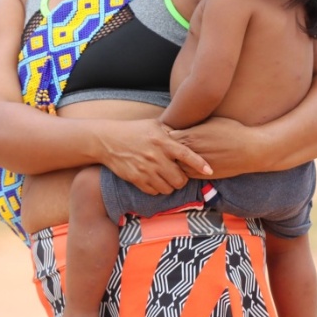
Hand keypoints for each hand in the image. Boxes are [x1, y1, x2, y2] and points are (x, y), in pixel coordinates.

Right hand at [97, 117, 211, 194]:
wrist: (107, 140)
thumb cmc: (133, 130)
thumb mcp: (154, 125)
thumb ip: (172, 131)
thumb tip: (191, 135)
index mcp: (162, 142)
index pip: (186, 155)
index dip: (199, 164)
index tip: (209, 171)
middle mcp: (155, 157)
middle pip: (179, 179)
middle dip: (181, 179)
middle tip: (178, 174)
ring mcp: (145, 170)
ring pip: (168, 188)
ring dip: (170, 185)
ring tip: (166, 177)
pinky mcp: (136, 179)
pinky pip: (154, 192)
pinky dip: (157, 188)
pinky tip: (154, 179)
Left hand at [169, 116, 267, 179]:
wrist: (250, 150)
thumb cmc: (232, 131)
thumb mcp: (211, 121)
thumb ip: (193, 124)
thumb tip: (181, 123)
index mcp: (190, 135)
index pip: (166, 136)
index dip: (164, 135)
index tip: (165, 134)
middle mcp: (190, 151)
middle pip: (167, 152)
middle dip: (167, 150)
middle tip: (166, 148)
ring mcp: (196, 165)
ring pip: (174, 165)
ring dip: (174, 161)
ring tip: (174, 158)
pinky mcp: (203, 175)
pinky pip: (185, 174)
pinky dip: (183, 170)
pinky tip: (187, 165)